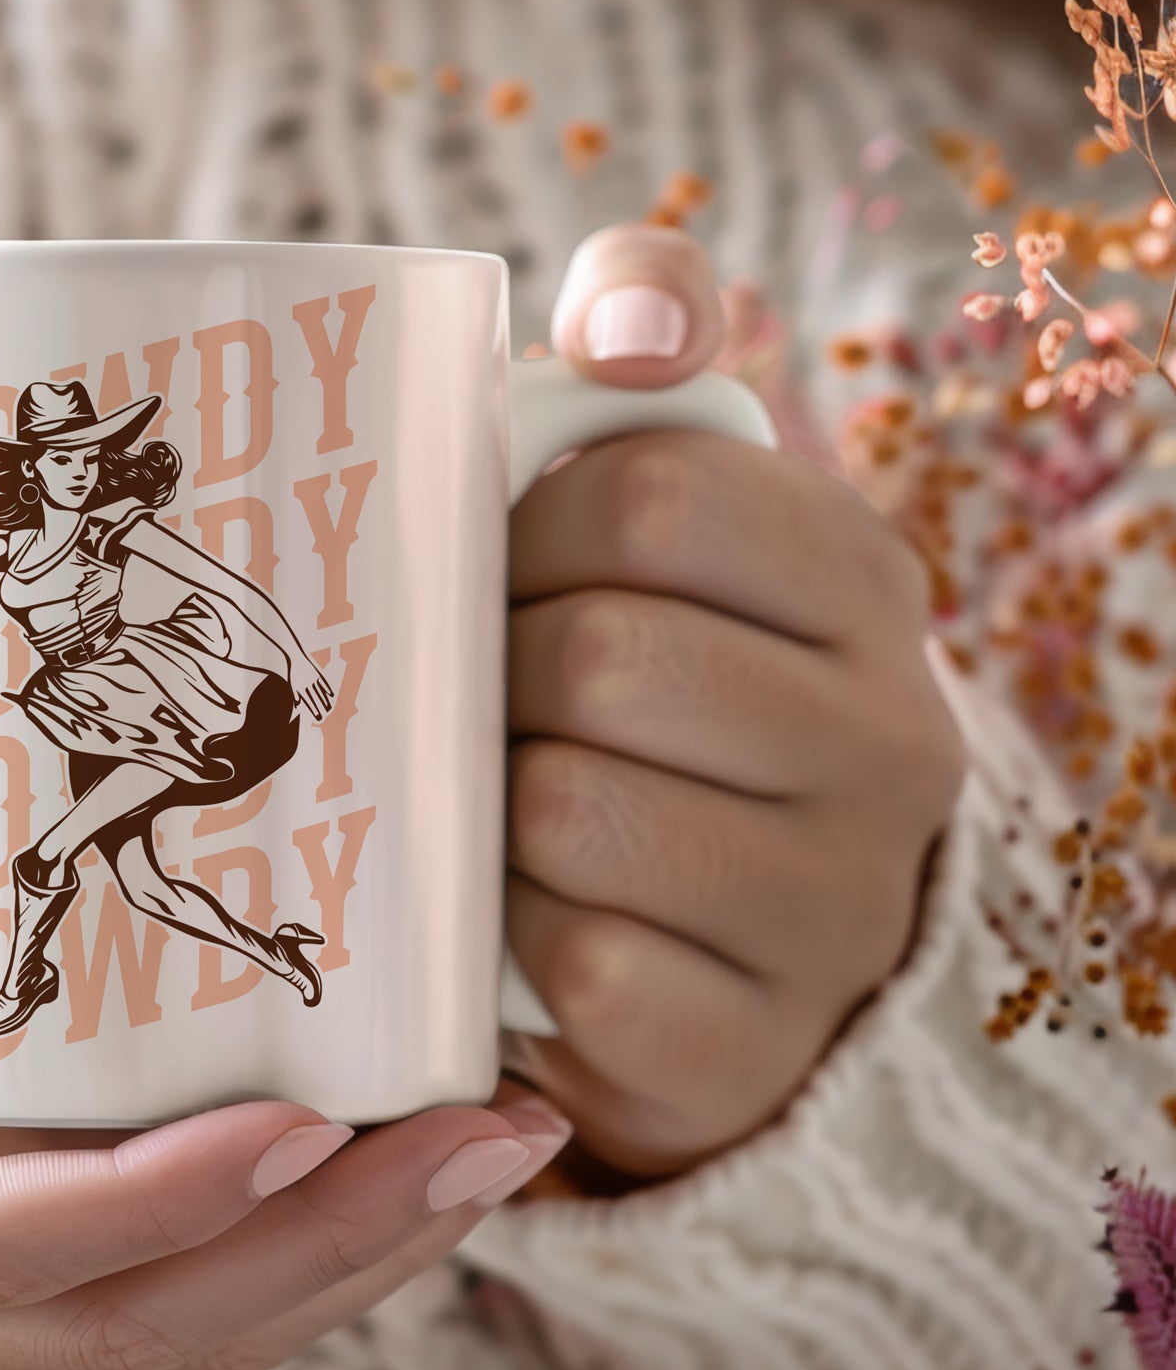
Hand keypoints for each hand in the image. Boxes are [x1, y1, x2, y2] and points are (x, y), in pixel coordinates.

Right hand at [0, 848, 571, 1369]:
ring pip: (195, 1335)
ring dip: (360, 1256)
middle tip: (489, 1137)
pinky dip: (318, 1246)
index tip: (297, 1120)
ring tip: (502, 1146)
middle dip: (329, 1243)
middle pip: (140, 1322)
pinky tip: (413, 1159)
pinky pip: (195, 1303)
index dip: (154, 1201)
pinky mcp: (33, 1298)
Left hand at [289, 651, 334, 721]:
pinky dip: (328, 689)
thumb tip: (297, 706)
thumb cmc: (293, 671)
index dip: (314, 712)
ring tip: (330, 709)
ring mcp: (314, 679)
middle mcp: (308, 684)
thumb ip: (295, 696)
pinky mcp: (318, 673)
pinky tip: (332, 695)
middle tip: (325, 718)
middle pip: (317, 700)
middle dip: (321, 710)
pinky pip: (325, 683)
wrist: (295, 655)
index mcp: (301, 688)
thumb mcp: (292, 684)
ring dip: (326, 702)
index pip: (309, 703)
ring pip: (322, 693)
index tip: (318, 719)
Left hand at [503, 225, 965, 1180]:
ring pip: (570, 813)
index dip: (520, 527)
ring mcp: (830, 912)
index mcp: (862, 583)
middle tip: (482, 704)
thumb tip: (634, 320)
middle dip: (495, 677)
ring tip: (500, 807)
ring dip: (489, 811)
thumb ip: (655, 344)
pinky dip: (510, 941)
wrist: (725, 946)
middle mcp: (887, 745)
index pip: (644, 492)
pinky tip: (522, 924)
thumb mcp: (676, 517)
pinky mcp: (746, 1050)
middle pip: (597, 656)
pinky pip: (578, 969)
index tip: (500, 573)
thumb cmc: (660, 699)